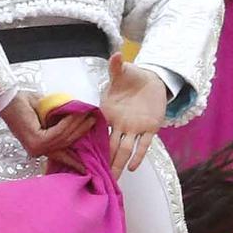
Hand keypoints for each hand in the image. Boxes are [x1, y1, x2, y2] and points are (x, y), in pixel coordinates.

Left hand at [0, 93, 93, 175]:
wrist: (9, 98)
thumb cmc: (26, 104)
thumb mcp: (48, 116)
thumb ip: (62, 123)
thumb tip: (82, 123)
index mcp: (40, 147)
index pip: (62, 156)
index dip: (76, 161)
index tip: (88, 167)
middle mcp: (37, 150)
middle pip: (67, 145)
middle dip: (82, 133)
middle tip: (95, 120)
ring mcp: (36, 147)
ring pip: (64, 138)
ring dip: (78, 125)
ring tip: (89, 114)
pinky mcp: (35, 140)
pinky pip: (58, 132)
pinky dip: (69, 122)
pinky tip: (76, 113)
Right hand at [102, 54, 167, 173]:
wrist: (150, 81)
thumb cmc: (131, 78)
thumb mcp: (122, 72)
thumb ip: (117, 67)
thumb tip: (116, 54)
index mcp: (108, 113)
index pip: (97, 131)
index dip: (90, 144)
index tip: (82, 158)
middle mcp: (119, 124)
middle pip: (110, 146)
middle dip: (104, 161)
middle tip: (96, 177)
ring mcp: (134, 128)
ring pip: (124, 149)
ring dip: (119, 163)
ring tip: (113, 178)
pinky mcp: (150, 128)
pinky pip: (144, 144)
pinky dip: (138, 154)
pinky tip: (133, 167)